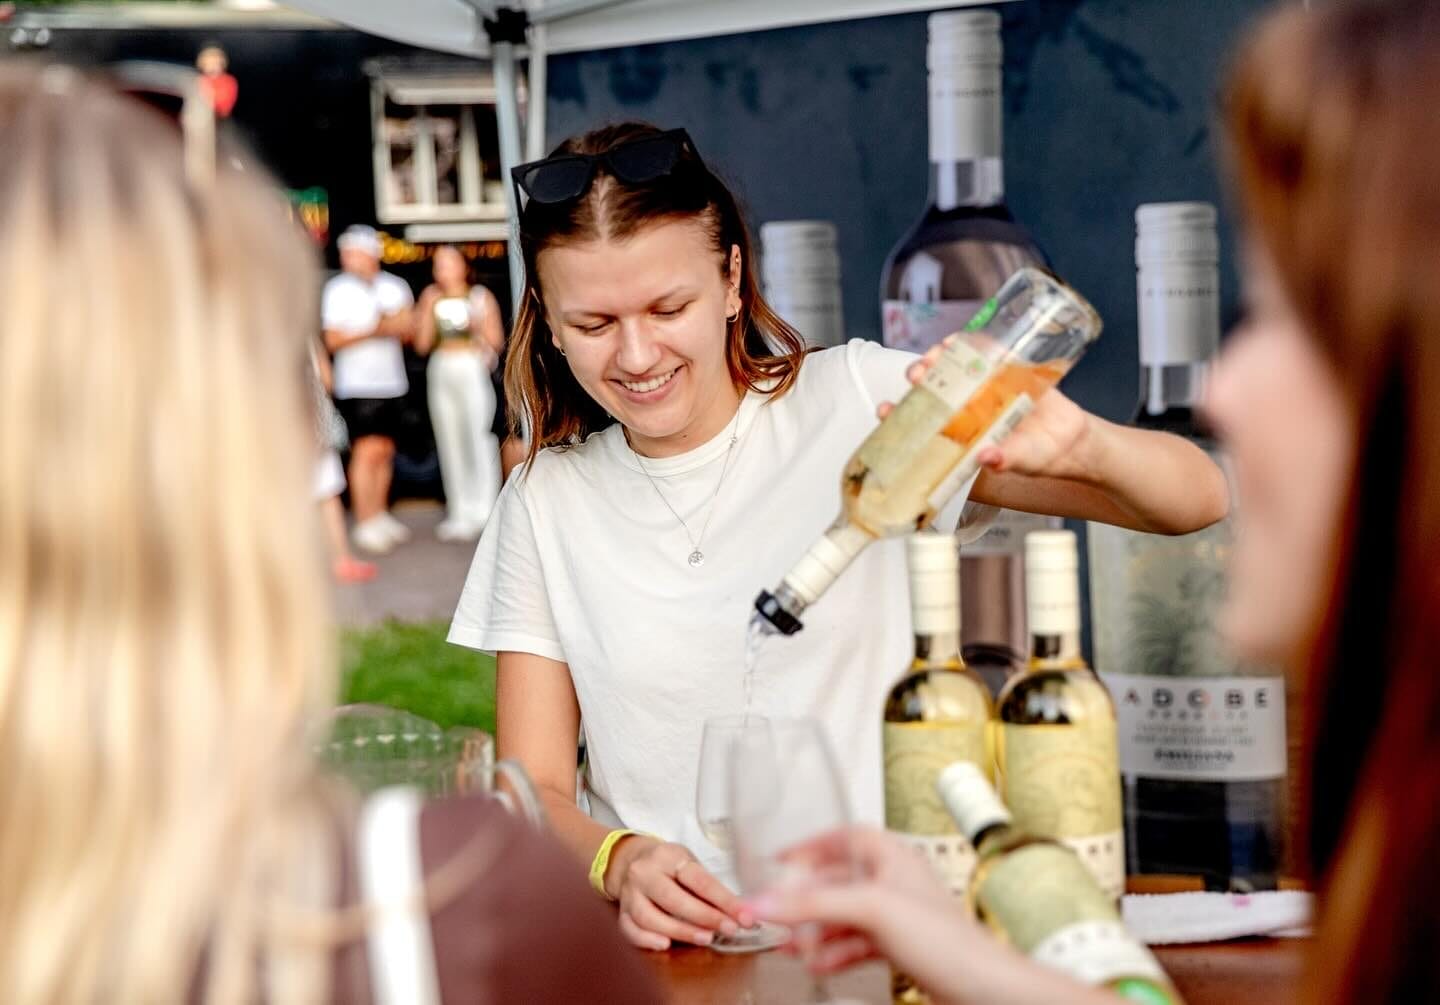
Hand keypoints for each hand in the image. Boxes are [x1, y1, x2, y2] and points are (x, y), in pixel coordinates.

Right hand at [607, 836, 750, 950]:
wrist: (630, 859)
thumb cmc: (668, 865)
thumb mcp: (689, 863)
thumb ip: (709, 887)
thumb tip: (740, 912)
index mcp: (668, 856)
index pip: (699, 880)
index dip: (724, 900)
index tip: (745, 917)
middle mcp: (645, 873)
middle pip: (673, 899)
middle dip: (705, 917)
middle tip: (729, 930)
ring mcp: (630, 893)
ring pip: (650, 917)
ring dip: (680, 931)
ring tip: (706, 939)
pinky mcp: (621, 910)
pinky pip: (629, 929)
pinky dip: (646, 940)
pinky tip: (665, 945)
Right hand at [746, 827, 987, 986]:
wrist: (983, 989)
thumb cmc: (948, 940)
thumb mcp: (871, 910)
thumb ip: (815, 904)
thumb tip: (767, 900)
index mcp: (892, 857)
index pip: (844, 836)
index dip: (810, 846)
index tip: (782, 860)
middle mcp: (895, 882)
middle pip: (838, 881)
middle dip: (806, 900)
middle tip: (778, 914)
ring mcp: (898, 916)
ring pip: (845, 916)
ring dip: (817, 931)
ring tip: (791, 945)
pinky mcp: (900, 946)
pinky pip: (856, 944)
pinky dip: (835, 953)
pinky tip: (819, 964)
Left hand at [882, 336, 1098, 482]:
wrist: (1072, 440)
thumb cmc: (1038, 456)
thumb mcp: (1021, 460)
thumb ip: (1005, 459)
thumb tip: (987, 458)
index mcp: (958, 434)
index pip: (918, 424)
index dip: (896, 416)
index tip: (883, 409)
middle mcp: (964, 409)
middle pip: (929, 390)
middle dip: (917, 380)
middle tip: (916, 375)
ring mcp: (982, 388)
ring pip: (950, 369)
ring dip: (938, 359)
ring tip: (936, 353)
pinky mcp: (1004, 370)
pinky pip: (982, 352)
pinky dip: (969, 343)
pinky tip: (959, 339)